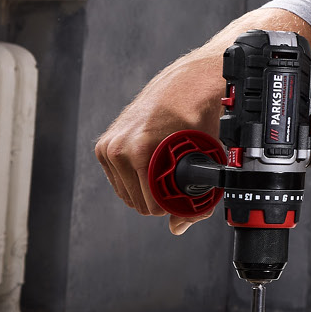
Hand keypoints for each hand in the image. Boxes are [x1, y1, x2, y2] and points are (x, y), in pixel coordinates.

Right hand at [94, 46, 225, 234]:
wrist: (187, 84)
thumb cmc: (198, 116)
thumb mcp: (206, 157)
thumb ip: (196, 197)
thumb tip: (179, 227)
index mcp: (140, 151)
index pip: (150, 206)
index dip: (171, 206)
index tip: (183, 195)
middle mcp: (119, 148)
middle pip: (136, 203)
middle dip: (158, 198)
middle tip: (176, 180)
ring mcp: (108, 145)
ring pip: (125, 192)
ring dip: (145, 188)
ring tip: (165, 169)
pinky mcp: (104, 145)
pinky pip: (117, 179)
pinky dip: (134, 179)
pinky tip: (150, 165)